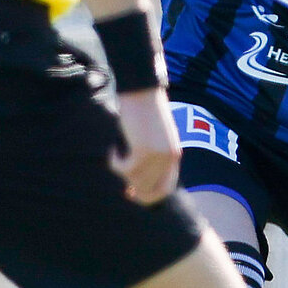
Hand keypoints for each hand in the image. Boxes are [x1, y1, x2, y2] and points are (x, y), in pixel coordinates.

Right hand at [112, 88, 180, 203]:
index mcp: (174, 154)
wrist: (142, 92)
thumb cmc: (144, 111)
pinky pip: (124, 169)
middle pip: (151, 190)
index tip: (134, 194)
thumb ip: (151, 155)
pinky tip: (113, 149)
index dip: (150, 196)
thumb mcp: (153, 136)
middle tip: (125, 191)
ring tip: (117, 153)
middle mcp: (169, 158)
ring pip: (135, 181)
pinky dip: (115, 162)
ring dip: (122, 171)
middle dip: (136, 193)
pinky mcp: (144, 151)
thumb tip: (136, 179)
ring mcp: (157, 156)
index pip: (166, 187)